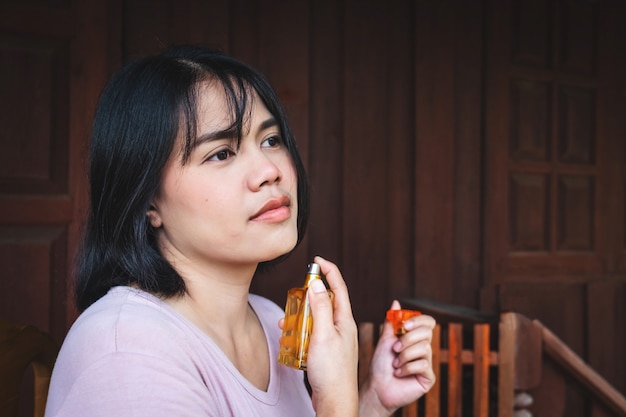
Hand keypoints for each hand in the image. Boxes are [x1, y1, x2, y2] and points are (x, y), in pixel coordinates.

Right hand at [300, 256, 359, 416]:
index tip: (318, 259)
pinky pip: (314, 334)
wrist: (335, 401)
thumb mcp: (324, 334)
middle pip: (327, 302)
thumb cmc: (332, 371)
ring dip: (302, 317)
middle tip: (296, 295)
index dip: (329, 270)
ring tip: (286, 324)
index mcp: (345, 320)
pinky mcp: (329, 352)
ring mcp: (336, 340)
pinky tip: (292, 341)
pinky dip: (302, 333)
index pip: (339, 287)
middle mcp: (342, 328)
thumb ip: (321, 307)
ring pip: (318, 319)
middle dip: (310, 296)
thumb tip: (318, 283)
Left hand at [359, 300, 435, 415]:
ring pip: (424, 348)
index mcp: (415, 338)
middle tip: (395, 348)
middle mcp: (424, 349)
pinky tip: (399, 373)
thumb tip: (396, 302)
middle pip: (426, 333)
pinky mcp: (428, 377)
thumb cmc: (380, 364)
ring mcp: (428, 363)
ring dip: (405, 355)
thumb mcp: (385, 340)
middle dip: (407, 340)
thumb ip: (392, 322)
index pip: (428, 323)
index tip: (405, 325)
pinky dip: (407, 368)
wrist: (377, 387)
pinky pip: (423, 364)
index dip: (419, 321)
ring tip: (395, 364)